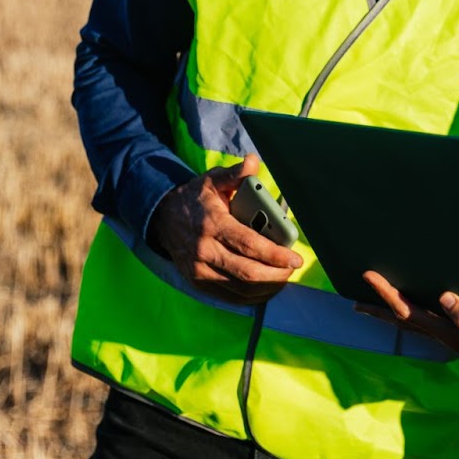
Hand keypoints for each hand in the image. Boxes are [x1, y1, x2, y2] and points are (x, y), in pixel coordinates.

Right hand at [150, 154, 302, 303]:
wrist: (163, 218)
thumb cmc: (196, 198)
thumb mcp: (214, 180)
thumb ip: (235, 174)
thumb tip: (254, 162)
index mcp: (212, 224)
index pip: (249, 244)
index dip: (275, 254)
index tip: (295, 258)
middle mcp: (204, 250)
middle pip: (248, 271)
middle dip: (276, 274)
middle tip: (292, 268)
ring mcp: (199, 269)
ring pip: (241, 288)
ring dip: (267, 287)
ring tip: (283, 277)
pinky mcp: (197, 282)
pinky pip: (230, 297)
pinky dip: (252, 296)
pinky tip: (266, 288)